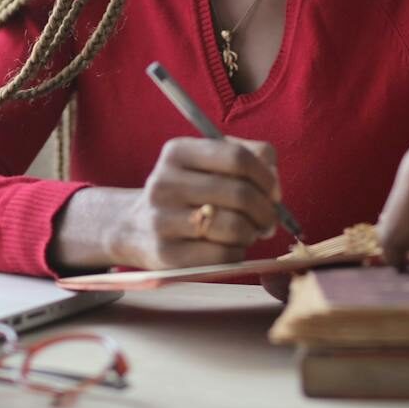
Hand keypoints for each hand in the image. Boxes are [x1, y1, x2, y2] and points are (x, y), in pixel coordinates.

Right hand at [116, 137, 282, 270]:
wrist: (134, 227)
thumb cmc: (187, 193)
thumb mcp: (206, 163)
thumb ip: (248, 157)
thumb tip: (274, 181)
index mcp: (177, 152)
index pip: (237, 157)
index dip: (266, 177)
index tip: (273, 192)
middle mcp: (165, 183)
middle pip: (240, 193)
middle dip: (266, 210)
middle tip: (268, 219)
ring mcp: (162, 219)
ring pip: (234, 226)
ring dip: (252, 232)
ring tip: (248, 232)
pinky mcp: (166, 254)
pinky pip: (223, 255)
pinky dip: (238, 252)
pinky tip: (230, 247)